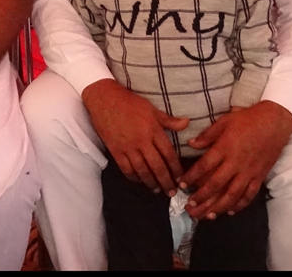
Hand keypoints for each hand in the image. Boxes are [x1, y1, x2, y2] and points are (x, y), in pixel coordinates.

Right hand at [82, 79, 187, 194]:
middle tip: (172, 192)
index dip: (176, 169)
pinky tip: (140, 181)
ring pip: (142, 171)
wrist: (105, 100)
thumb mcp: (151, 109)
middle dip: (166, 181)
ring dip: (151, 183)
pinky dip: (134, 178)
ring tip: (157, 190)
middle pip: (157, 167)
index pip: (168, 154)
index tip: (180, 178)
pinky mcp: (116, 151)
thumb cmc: (130, 103)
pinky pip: (126, 169)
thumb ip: (169, 120)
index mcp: (153, 130)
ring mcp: (128, 148)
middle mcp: (142, 142)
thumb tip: (187, 123)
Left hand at [180, 100, 291, 219]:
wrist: (275, 122)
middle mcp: (236, 163)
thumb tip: (191, 144)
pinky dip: (240, 205)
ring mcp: (249, 172)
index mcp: (224, 148)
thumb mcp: (224, 122)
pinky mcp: (260, 176)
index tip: (181, 185)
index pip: (204, 166)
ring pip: (232, 194)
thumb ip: (207, 135)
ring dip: (219, 206)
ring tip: (207, 215)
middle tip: (190, 206)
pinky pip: (249, 194)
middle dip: (201, 197)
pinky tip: (230, 211)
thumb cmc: (247, 119)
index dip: (191, 177)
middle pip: (216, 184)